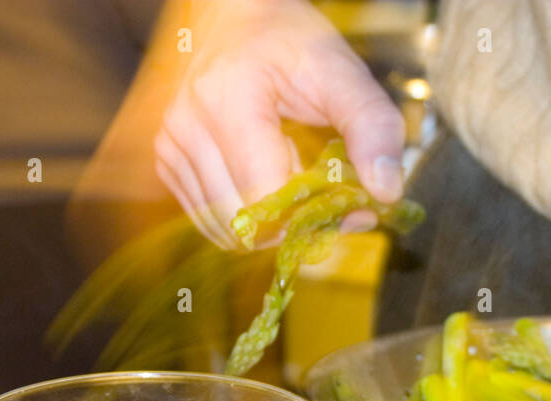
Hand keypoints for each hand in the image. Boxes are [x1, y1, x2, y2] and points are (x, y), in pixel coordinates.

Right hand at [155, 0, 404, 248]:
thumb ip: (373, 128)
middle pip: (244, 221)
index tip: (349, 209)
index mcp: (229, 100)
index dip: (313, 216)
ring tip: (295, 187)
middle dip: (293, 227)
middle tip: (326, 205)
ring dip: (268, 225)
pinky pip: (207, 218)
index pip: (267, 197)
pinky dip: (243, 217)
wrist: (238, 16)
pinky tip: (265, 185)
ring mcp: (170, 144)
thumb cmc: (290, 41)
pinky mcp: (165, 160)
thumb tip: (385, 192)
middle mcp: (188, 125)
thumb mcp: (342, 73)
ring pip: (225, 228)